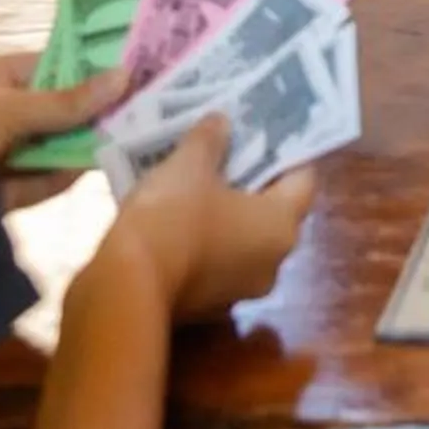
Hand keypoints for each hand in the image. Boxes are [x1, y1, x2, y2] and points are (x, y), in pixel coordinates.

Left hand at [0, 51, 123, 208]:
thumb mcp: (7, 108)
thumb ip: (65, 101)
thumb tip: (124, 75)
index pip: (47, 66)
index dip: (89, 66)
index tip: (136, 66)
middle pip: (50, 110)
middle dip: (91, 110)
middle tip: (148, 106)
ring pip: (44, 148)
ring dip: (81, 145)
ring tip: (133, 137)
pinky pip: (32, 184)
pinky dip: (60, 179)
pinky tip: (93, 169)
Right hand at [109, 117, 318, 320]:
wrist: (126, 287)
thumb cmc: (173, 217)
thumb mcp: (190, 164)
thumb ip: (211, 139)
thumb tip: (222, 121)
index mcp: (282, 226)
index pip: (303, 181)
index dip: (285, 153)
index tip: (264, 132)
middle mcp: (272, 263)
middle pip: (273, 211)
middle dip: (251, 181)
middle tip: (229, 149)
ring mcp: (240, 290)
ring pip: (242, 239)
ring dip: (225, 212)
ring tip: (197, 179)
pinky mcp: (207, 306)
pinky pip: (215, 261)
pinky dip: (204, 239)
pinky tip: (178, 217)